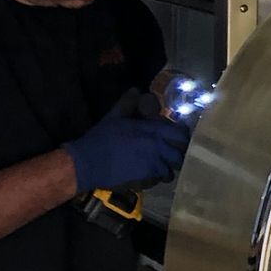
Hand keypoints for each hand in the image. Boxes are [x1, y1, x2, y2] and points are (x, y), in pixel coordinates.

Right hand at [65, 110, 189, 198]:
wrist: (88, 162)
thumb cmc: (101, 138)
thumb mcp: (114, 117)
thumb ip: (128, 103)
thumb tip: (136, 90)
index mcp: (153, 131)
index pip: (181, 134)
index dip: (182, 137)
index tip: (178, 138)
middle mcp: (157, 148)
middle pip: (180, 155)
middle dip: (176, 155)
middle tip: (170, 155)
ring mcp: (153, 166)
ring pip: (171, 171)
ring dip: (166, 169)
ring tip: (159, 167)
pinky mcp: (145, 180)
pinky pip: (158, 181)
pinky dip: (156, 179)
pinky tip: (148, 175)